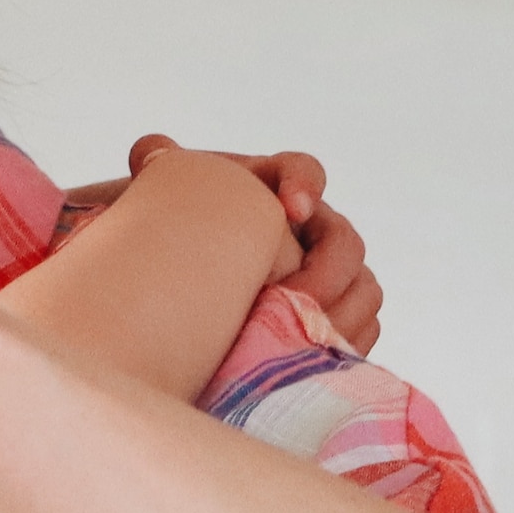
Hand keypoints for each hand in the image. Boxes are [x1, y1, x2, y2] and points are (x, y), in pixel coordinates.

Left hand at [123, 134, 378, 352]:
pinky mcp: (335, 318)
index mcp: (275, 187)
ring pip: (364, 288)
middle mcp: (313, 229)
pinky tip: (309, 361)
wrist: (182, 288)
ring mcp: (331, 276)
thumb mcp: (165, 203)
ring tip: (298, 338)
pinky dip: (342, 344)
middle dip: (325, 273)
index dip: (304, 185)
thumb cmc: (175, 239)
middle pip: (346, 242)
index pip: (303, 171)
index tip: (290, 208)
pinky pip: (362, 330)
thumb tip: (149, 151)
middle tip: (288, 300)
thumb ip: (158, 170)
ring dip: (339, 314)